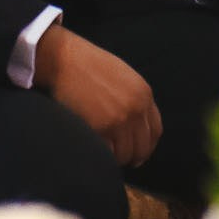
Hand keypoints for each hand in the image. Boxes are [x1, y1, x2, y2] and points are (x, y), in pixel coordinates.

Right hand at [34, 25, 161, 166]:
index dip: (146, 146)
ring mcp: (120, 119)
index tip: (136, 152)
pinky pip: (107, 154)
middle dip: (131, 157)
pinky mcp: (101, 127)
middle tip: (119, 158)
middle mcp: (136, 108)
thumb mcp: (122, 76)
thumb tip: (134, 126)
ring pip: (125, 155)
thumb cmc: (87, 65)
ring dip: (115, 158)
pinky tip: (94, 149)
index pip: (155, 132)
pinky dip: (102, 156)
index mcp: (144, 94)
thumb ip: (133, 98)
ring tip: (104, 153)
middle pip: (143, 148)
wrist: (62, 59)